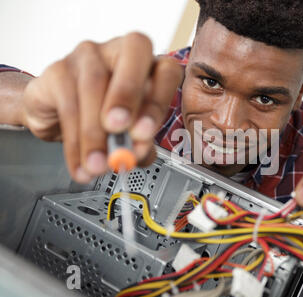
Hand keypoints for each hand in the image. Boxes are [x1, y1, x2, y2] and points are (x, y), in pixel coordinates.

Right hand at [19, 32, 183, 182]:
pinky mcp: (58, 69)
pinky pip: (68, 102)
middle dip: (127, 93)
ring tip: (98, 163)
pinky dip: (75, 140)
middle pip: (135, 49)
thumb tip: (137, 153)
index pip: (167, 70)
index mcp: (150, 67)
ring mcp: (89, 55)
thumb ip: (139, 143)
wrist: (59, 116)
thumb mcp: (129, 134)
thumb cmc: (103, 119)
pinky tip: (80, 161)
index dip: (158, 101)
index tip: (144, 134)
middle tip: (118, 128)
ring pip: (94, 83)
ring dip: (96, 131)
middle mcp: (122, 52)